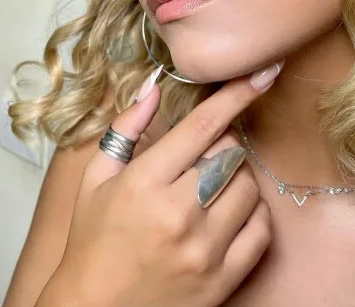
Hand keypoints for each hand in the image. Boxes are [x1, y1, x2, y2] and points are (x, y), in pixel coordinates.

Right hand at [37, 60, 283, 306]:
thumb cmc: (92, 240)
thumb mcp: (95, 179)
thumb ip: (125, 129)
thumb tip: (152, 88)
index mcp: (145, 182)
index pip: (202, 125)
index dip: (236, 94)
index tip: (262, 74)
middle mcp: (179, 213)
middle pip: (230, 153)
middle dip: (221, 144)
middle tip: (202, 155)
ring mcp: (204, 249)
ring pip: (249, 187)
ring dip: (237, 177)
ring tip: (211, 186)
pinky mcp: (223, 279)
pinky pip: (261, 229)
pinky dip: (252, 212)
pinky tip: (229, 212)